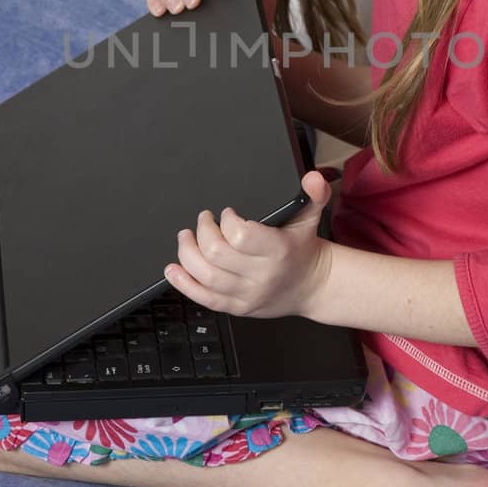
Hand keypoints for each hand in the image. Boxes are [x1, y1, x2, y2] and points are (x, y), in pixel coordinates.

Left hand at [164, 169, 332, 319]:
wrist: (313, 286)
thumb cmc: (304, 249)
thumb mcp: (311, 217)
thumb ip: (314, 194)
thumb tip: (313, 178)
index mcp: (278, 251)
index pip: (241, 236)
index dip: (226, 221)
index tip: (226, 213)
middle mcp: (261, 275)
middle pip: (216, 254)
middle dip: (202, 232)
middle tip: (203, 220)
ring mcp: (248, 294)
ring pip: (206, 276)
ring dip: (187, 253)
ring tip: (185, 238)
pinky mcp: (238, 307)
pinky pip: (205, 299)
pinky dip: (184, 284)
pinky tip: (174, 270)